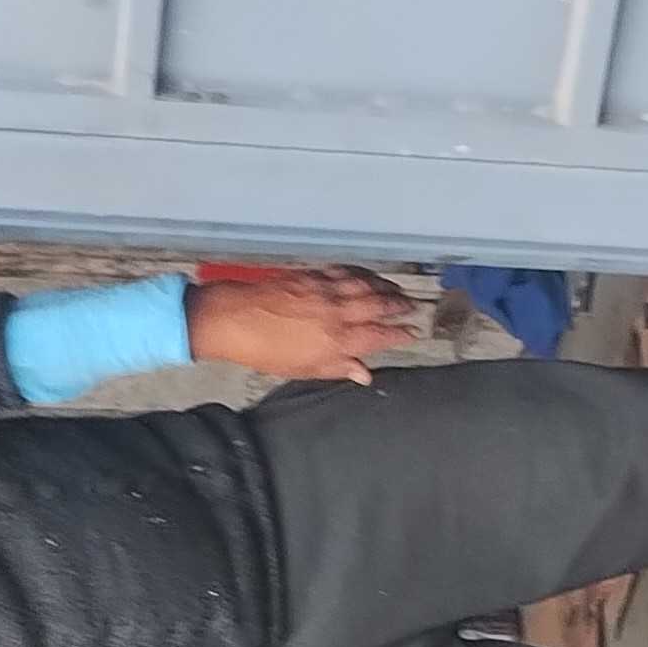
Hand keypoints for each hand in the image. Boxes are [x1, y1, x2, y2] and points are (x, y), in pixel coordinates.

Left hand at [187, 267, 421, 385]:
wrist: (234, 319)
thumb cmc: (265, 350)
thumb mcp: (304, 368)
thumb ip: (338, 368)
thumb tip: (364, 374)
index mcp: (337, 340)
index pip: (379, 336)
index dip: (400, 334)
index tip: (413, 332)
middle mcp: (337, 313)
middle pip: (379, 306)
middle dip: (400, 306)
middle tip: (414, 307)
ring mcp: (325, 290)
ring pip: (366, 285)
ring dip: (386, 287)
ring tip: (398, 290)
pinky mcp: (312, 276)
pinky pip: (345, 271)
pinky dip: (361, 273)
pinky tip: (368, 275)